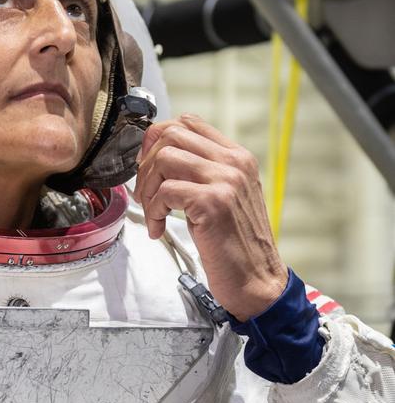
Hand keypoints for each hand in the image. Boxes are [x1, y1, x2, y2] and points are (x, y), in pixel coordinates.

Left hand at [134, 114, 287, 320]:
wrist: (257, 280)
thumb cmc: (236, 245)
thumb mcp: (225, 198)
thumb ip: (202, 173)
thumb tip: (159, 158)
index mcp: (237, 157)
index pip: (188, 122)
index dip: (158, 140)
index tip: (149, 168)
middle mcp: (234, 162)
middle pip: (171, 135)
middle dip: (146, 164)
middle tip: (146, 194)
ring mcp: (225, 180)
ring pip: (164, 158)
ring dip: (148, 188)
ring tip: (154, 213)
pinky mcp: (213, 203)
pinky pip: (165, 191)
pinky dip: (153, 212)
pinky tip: (159, 229)